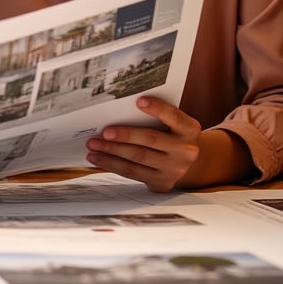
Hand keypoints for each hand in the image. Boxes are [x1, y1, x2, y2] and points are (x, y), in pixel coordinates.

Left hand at [85, 96, 254, 191]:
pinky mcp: (162, 183)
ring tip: (93, 145)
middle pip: (151, 140)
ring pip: (138, 159)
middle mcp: (186, 150)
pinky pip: (133, 173)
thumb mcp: (172, 123)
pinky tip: (98, 159)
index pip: (173, 116)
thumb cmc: (170, 133)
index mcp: (189, 129)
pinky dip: (112, 165)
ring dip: (111, 152)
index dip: (157, 108)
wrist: (186, 162)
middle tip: (104, 132)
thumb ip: (155, 116)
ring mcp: (174, 169)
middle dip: (124, 135)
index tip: (139, 101)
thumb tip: (118, 108)